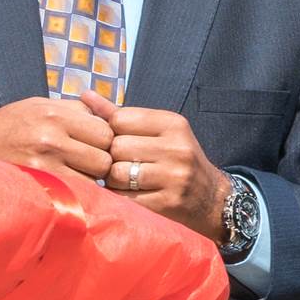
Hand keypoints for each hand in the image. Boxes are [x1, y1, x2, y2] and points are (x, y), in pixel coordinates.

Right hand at [0, 96, 116, 181]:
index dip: (106, 141)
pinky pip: (76, 193)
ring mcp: (44, 165)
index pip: (106, 132)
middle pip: (104, 158)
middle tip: (87, 163)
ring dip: (90, 179)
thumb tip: (110, 115)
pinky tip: (66, 185)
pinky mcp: (37, 185)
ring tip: (74, 173)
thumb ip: (75, 109)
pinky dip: (78, 192)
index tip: (96, 145)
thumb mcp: (39, 105)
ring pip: (93, 179)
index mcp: (55, 115)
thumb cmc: (8, 125)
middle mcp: (51, 138)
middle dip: (101, 162)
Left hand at [106, 108, 230, 242]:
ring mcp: (175, 177)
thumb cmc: (177, 161)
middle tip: (121, 165)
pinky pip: (124, 198)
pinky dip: (119, 197)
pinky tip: (131, 195)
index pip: (120, 119)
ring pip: (116, 173)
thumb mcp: (158, 132)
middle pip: (116, 147)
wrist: (213, 199)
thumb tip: (85, 96)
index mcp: (174, 124)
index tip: (120, 143)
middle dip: (112, 158)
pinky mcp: (168, 203)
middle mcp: (177, 148)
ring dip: (113, 180)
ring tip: (126, 181)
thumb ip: (121, 116)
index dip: (111, 132)